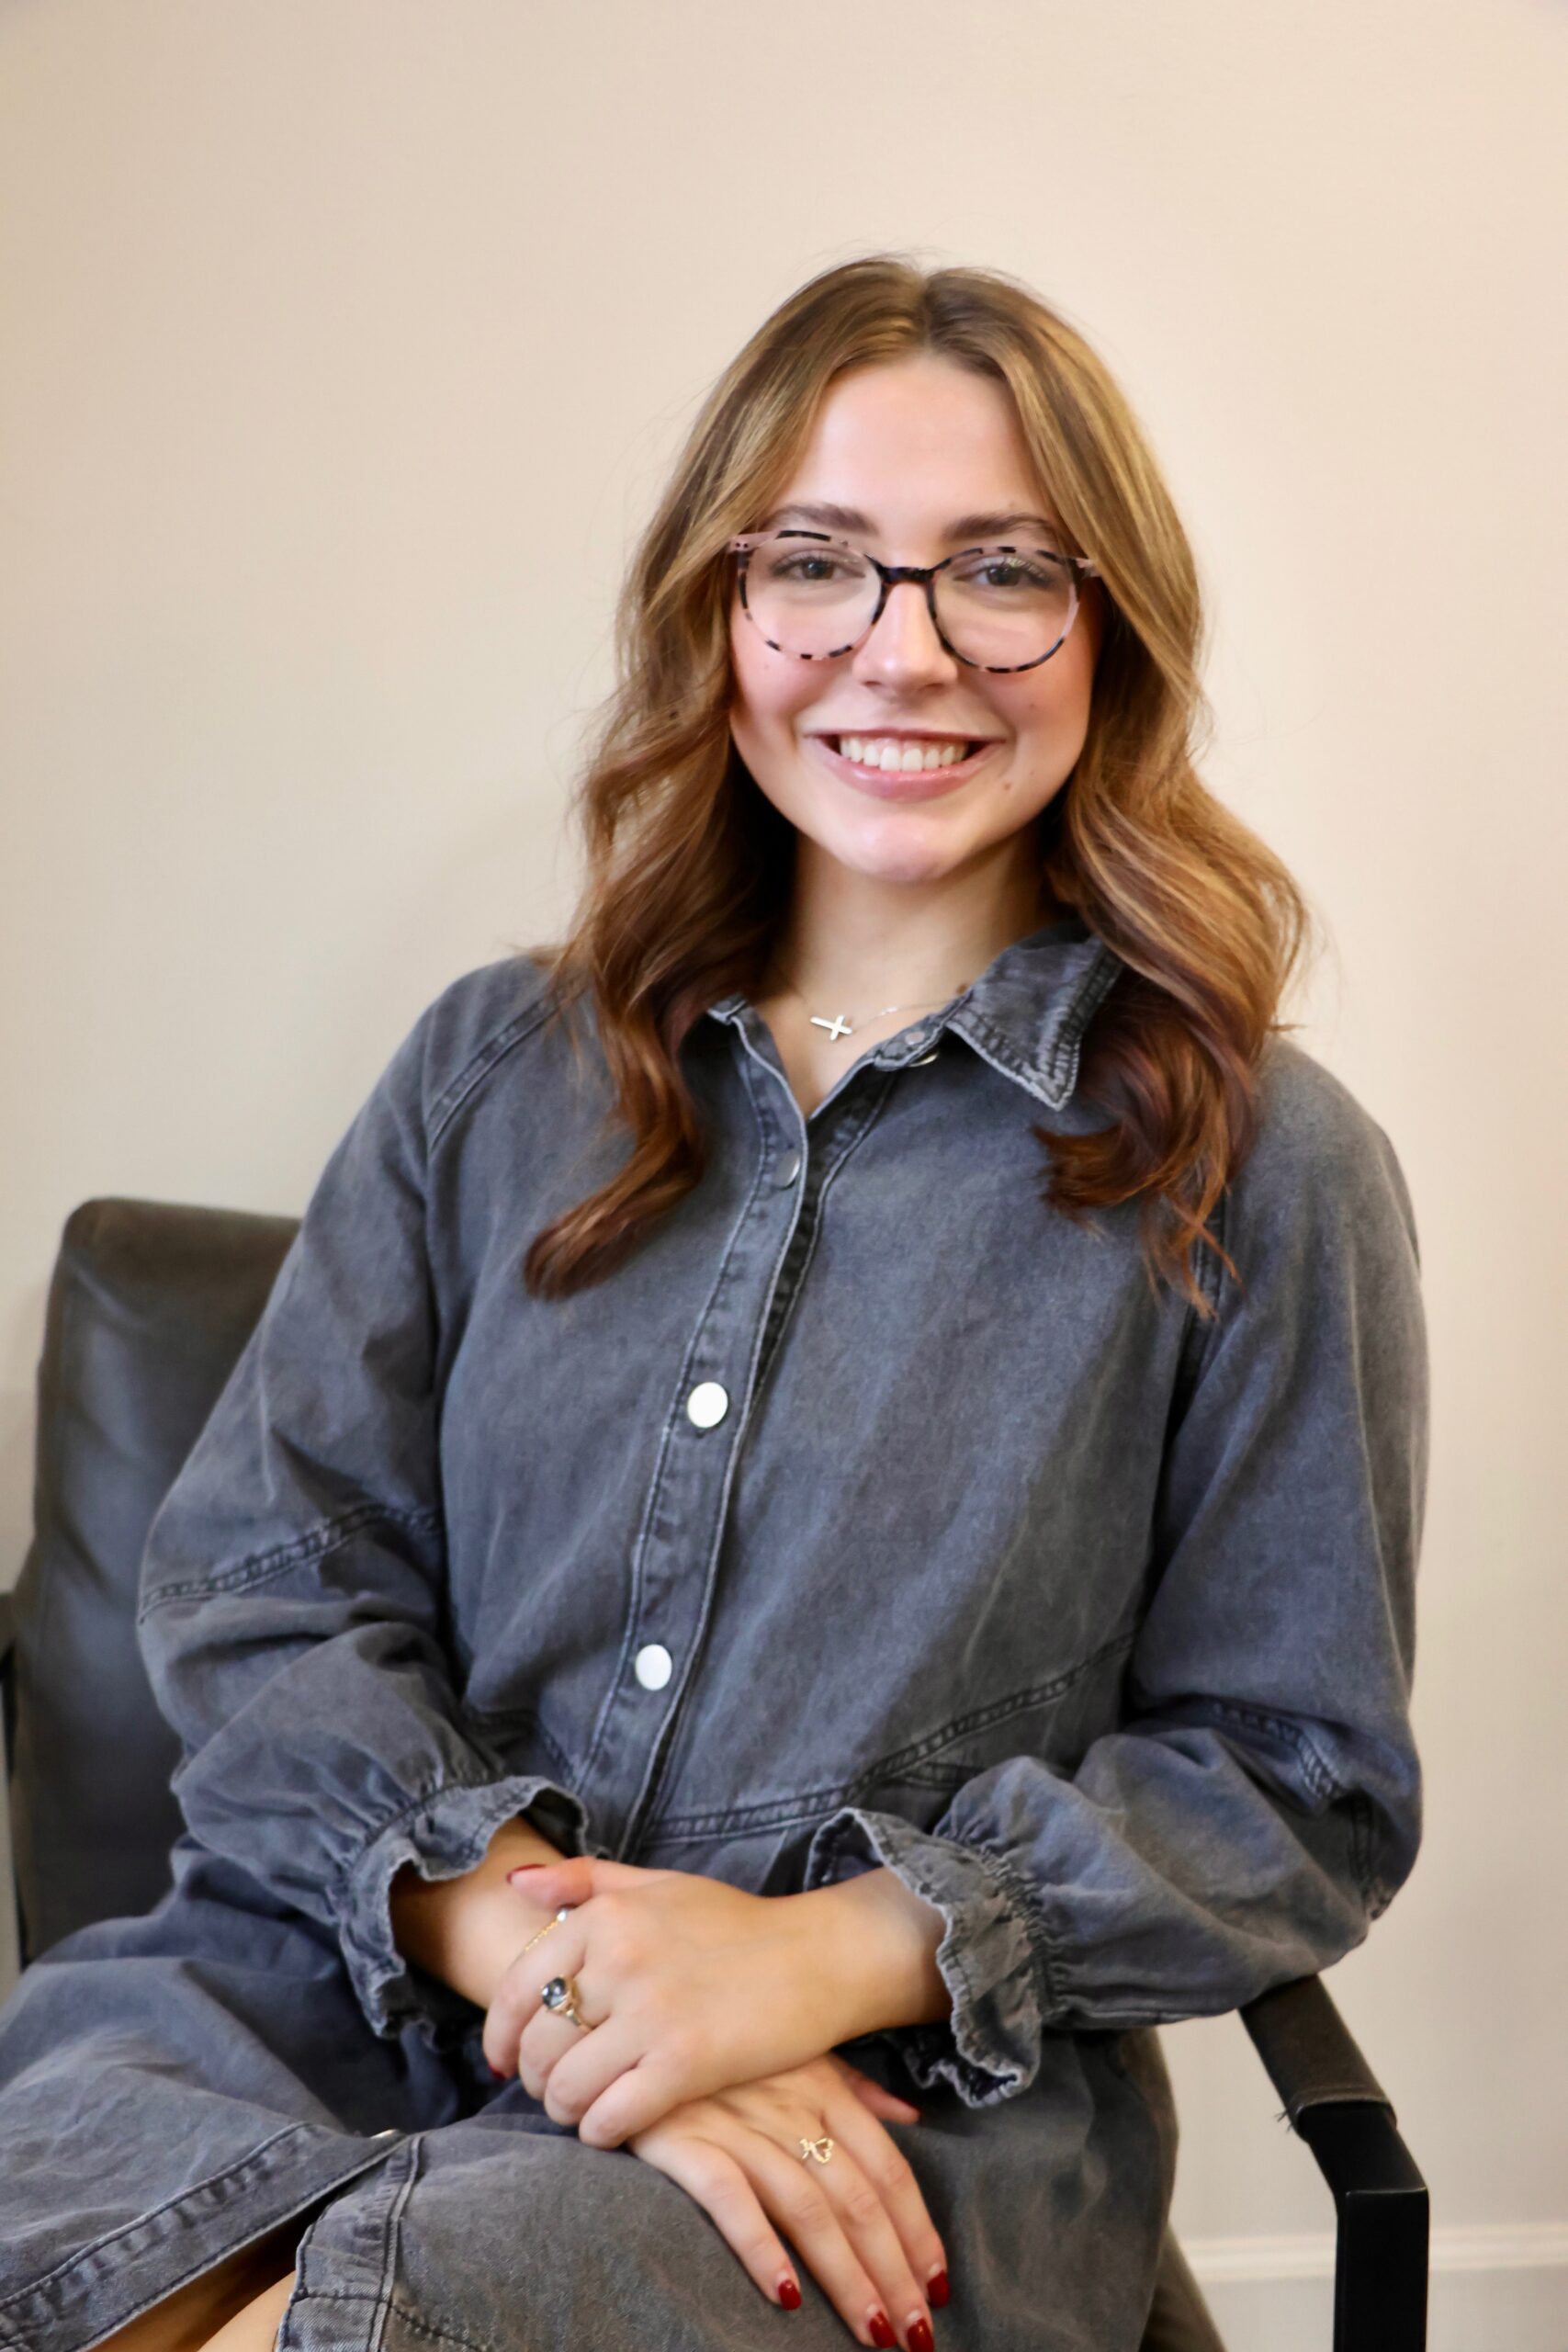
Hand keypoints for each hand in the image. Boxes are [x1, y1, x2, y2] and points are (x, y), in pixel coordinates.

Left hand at [482, 1855, 858, 2145]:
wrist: (818, 1955)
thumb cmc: (736, 1924)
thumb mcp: (659, 1884)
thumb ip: (585, 1880)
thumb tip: (513, 1882)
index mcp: (606, 1916)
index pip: (516, 1988)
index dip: (499, 2035)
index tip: (504, 2061)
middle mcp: (620, 1960)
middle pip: (537, 2045)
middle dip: (536, 2079)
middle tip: (555, 2090)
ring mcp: (652, 2013)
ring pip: (566, 2087)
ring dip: (566, 2110)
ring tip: (583, 2109)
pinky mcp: (686, 2063)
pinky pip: (610, 2117)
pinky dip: (600, 2131)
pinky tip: (614, 2125)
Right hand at [628, 2052, 947, 2351]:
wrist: (627, 2030)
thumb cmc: (718, 2051)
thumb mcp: (792, 2053)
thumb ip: (852, 2088)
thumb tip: (910, 2117)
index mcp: (821, 2086)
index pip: (886, 2167)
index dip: (917, 2228)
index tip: (937, 2284)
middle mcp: (787, 2106)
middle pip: (856, 2198)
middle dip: (893, 2271)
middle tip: (916, 2334)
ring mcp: (735, 2123)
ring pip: (808, 2209)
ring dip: (847, 2277)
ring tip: (873, 2331)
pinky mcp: (683, 2140)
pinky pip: (730, 2199)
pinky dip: (761, 2248)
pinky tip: (787, 2297)